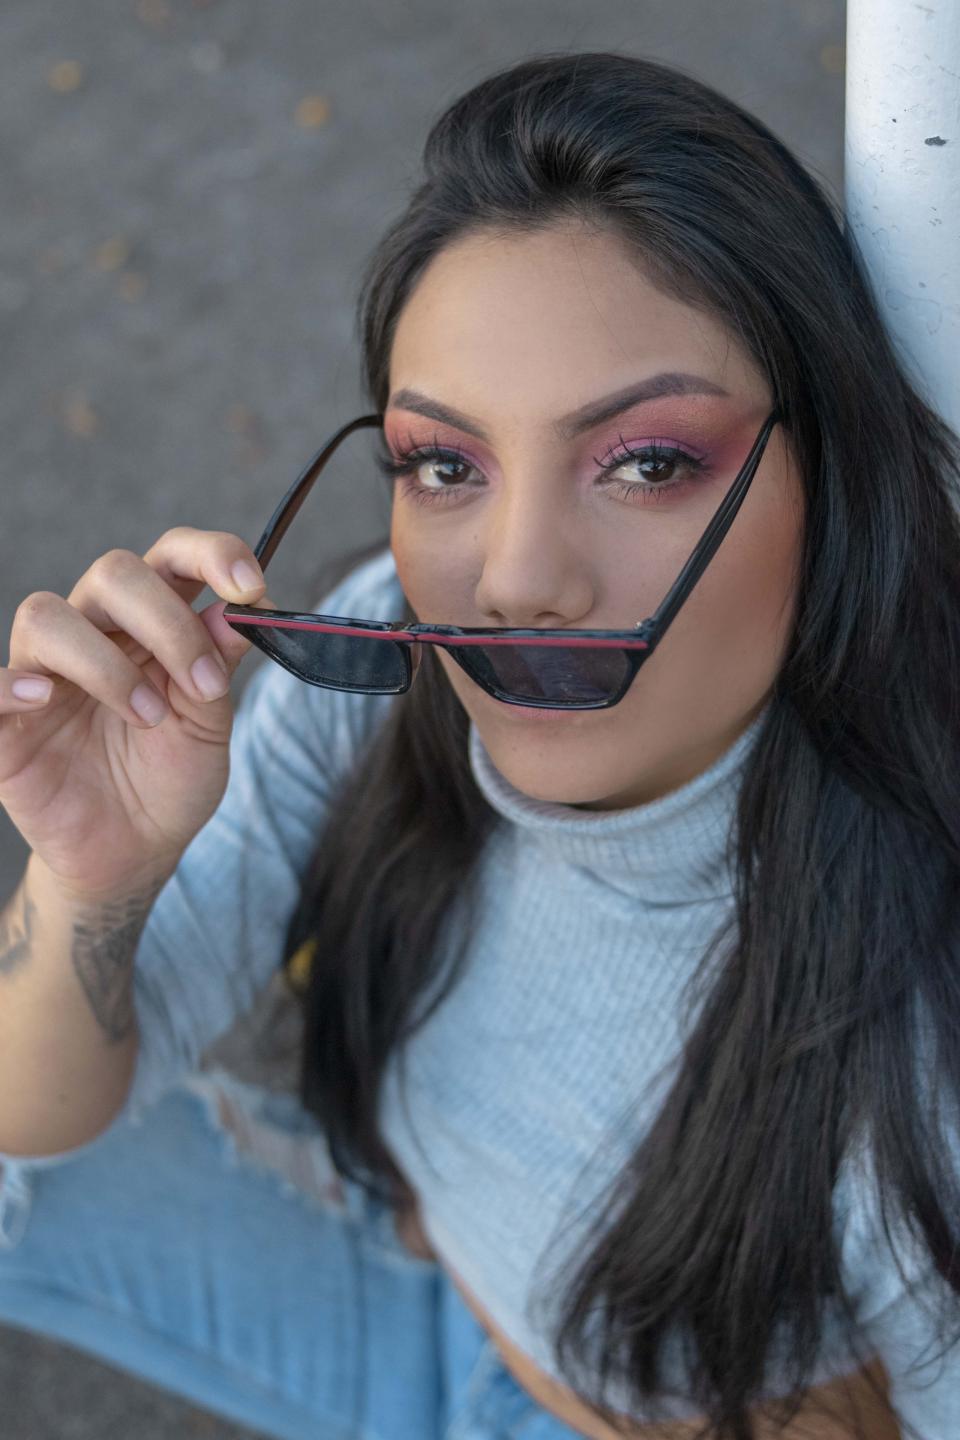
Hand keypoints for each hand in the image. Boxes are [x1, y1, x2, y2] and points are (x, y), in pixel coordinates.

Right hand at [0, 528, 277, 901]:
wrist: (134, 853)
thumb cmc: (169, 781)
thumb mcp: (210, 726)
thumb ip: (220, 663)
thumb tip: (243, 607)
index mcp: (151, 624)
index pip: (171, 556)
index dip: (210, 554)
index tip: (251, 588)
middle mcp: (95, 632)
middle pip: (114, 573)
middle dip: (167, 622)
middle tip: (203, 687)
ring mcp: (45, 672)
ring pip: (48, 614)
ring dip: (106, 663)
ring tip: (148, 718)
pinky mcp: (5, 721)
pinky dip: (11, 683)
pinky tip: (45, 699)